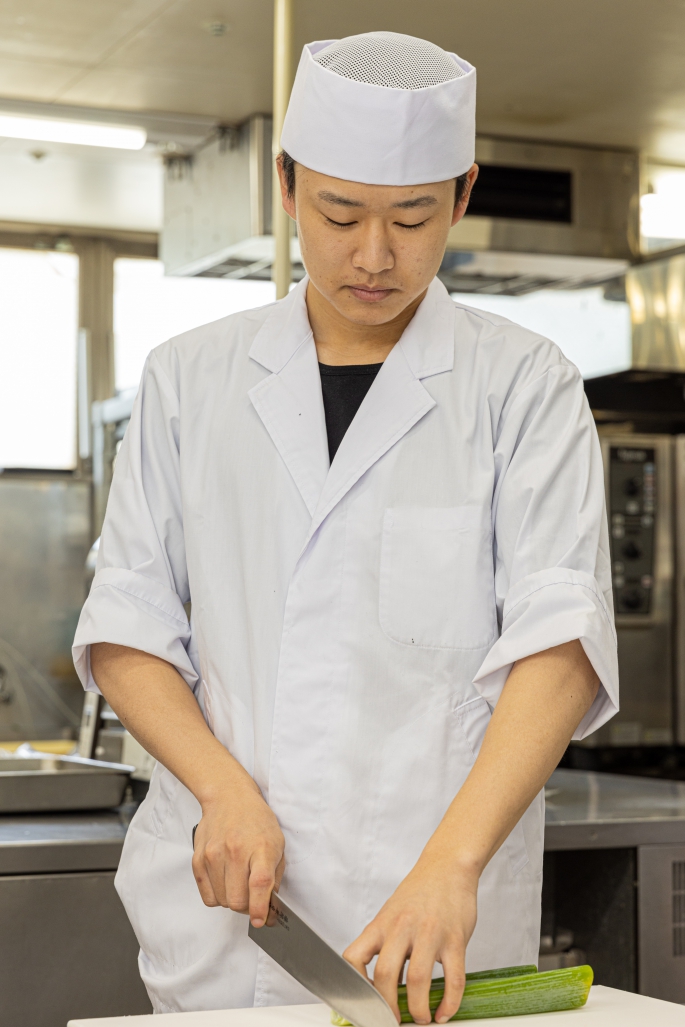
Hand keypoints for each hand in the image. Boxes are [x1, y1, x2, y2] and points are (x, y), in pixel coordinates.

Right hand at [192, 778, 284, 927]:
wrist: (228, 798)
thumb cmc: (256, 821)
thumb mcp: (277, 843)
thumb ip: (274, 876)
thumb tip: (269, 908)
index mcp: (261, 846)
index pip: (259, 884)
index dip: (259, 908)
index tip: (261, 920)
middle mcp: (235, 850)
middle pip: (237, 900)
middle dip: (248, 907)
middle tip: (253, 900)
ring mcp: (213, 855)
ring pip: (222, 901)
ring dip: (232, 901)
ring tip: (239, 884)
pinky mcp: (198, 860)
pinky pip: (207, 897)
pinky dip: (218, 897)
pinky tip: (225, 882)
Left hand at [344, 853, 477, 1024]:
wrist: (447, 866)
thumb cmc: (418, 893)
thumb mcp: (391, 914)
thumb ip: (385, 945)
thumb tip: (380, 985)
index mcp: (381, 924)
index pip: (354, 958)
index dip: (354, 987)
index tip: (363, 1005)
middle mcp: (402, 928)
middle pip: (385, 975)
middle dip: (387, 1008)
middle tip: (393, 1022)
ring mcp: (429, 933)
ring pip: (417, 981)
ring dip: (418, 1009)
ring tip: (422, 1018)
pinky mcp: (455, 939)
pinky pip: (454, 979)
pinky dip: (449, 1002)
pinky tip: (445, 1011)